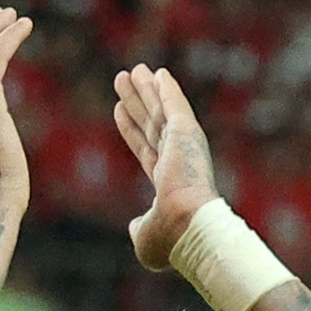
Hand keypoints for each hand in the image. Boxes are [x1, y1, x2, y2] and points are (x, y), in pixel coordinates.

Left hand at [113, 64, 217, 269]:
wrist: (189, 227)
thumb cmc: (170, 239)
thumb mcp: (145, 237)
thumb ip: (139, 227)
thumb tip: (135, 225)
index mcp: (169, 183)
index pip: (146, 149)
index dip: (132, 130)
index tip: (120, 110)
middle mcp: (177, 161)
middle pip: (151, 124)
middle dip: (138, 103)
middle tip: (125, 81)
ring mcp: (183, 146)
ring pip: (160, 111)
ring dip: (146, 90)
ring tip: (133, 71)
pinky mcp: (188, 133)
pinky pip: (174, 105)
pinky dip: (167, 89)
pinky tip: (158, 73)